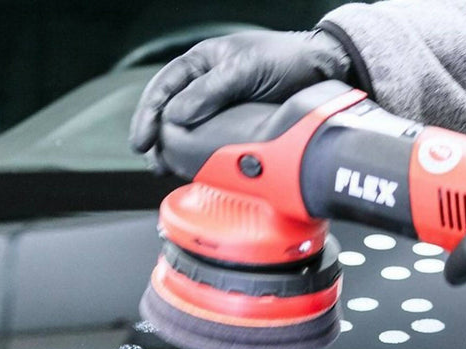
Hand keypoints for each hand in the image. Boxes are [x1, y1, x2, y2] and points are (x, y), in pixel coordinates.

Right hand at [129, 29, 351, 168]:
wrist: (322, 72)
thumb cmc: (285, 60)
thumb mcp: (246, 69)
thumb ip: (212, 91)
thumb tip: (178, 116)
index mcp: (202, 64)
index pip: (164, 88)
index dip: (149, 114)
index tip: (143, 141)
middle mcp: (206, 86)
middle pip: (170, 113)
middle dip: (157, 138)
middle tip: (153, 163)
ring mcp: (221, 109)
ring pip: (189, 131)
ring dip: (176, 151)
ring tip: (167, 171)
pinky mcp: (238, 128)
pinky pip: (211, 143)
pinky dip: (201, 157)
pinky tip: (196, 171)